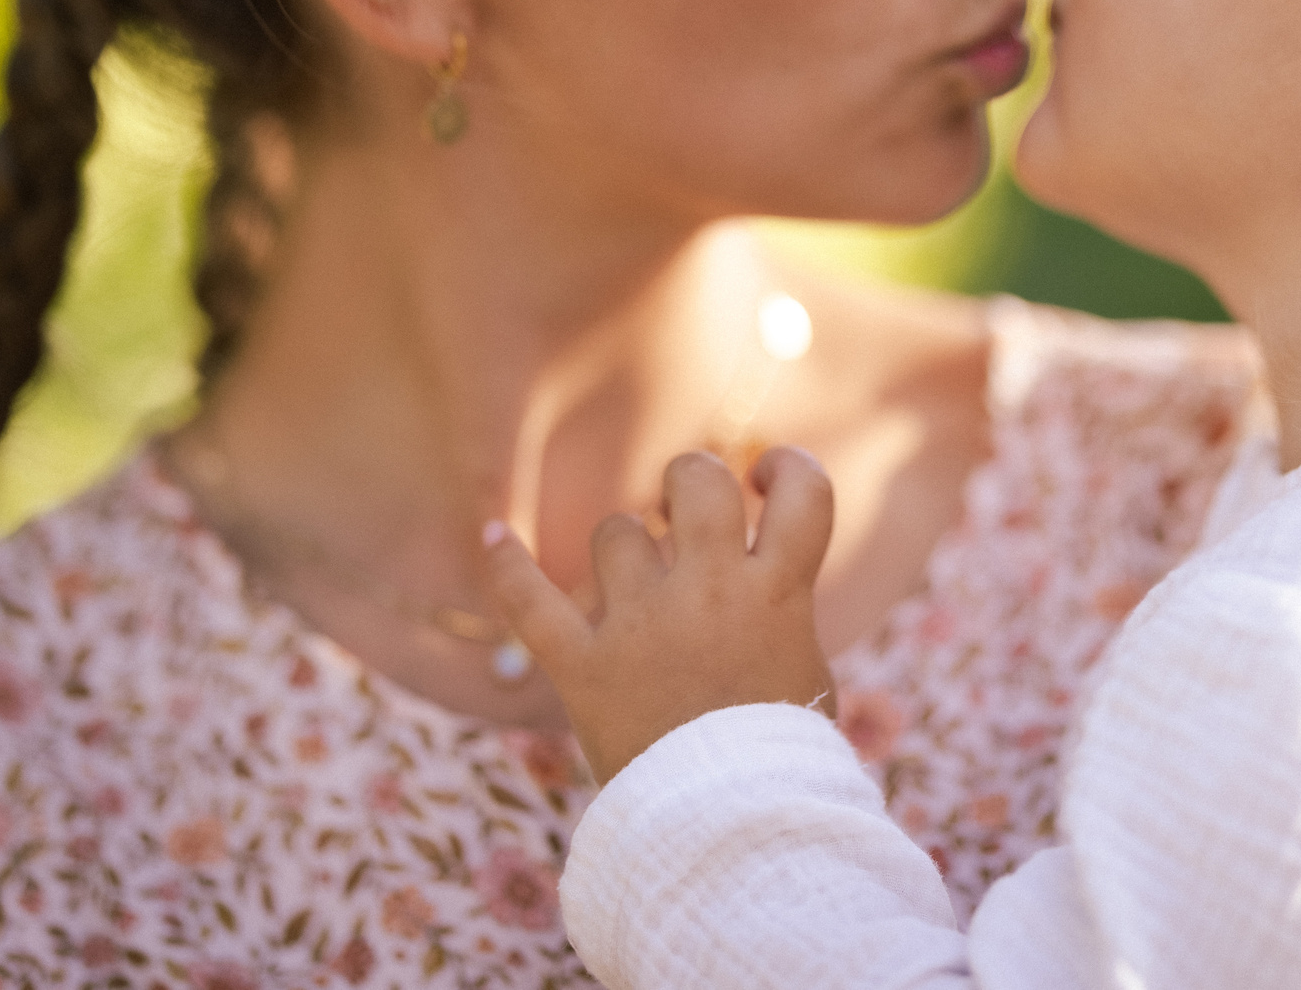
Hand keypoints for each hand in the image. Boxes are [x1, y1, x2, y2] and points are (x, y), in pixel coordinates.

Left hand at [483, 447, 837, 785]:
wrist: (728, 834)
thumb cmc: (778, 761)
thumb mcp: (806, 674)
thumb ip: (780, 612)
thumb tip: (758, 572)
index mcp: (778, 594)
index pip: (805, 489)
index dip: (789, 466)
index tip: (767, 478)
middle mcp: (710, 592)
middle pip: (695, 481)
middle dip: (689, 480)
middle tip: (686, 512)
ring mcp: (641, 624)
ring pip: (617, 533)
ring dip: (626, 546)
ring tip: (634, 583)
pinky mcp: (583, 665)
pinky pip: (529, 600)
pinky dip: (507, 565)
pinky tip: (494, 535)